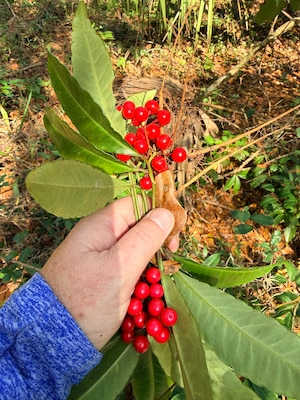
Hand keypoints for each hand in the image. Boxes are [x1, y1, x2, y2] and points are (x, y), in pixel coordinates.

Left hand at [41, 196, 175, 348]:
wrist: (51, 338)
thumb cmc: (86, 301)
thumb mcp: (120, 267)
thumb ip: (145, 238)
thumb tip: (166, 213)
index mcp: (101, 225)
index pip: (138, 204)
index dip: (160, 217)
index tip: (173, 242)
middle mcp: (100, 235)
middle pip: (138, 226)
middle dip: (156, 244)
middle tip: (165, 267)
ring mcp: (99, 255)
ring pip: (135, 249)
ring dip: (148, 264)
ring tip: (153, 285)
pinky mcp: (101, 274)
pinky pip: (126, 266)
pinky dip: (138, 276)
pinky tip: (142, 292)